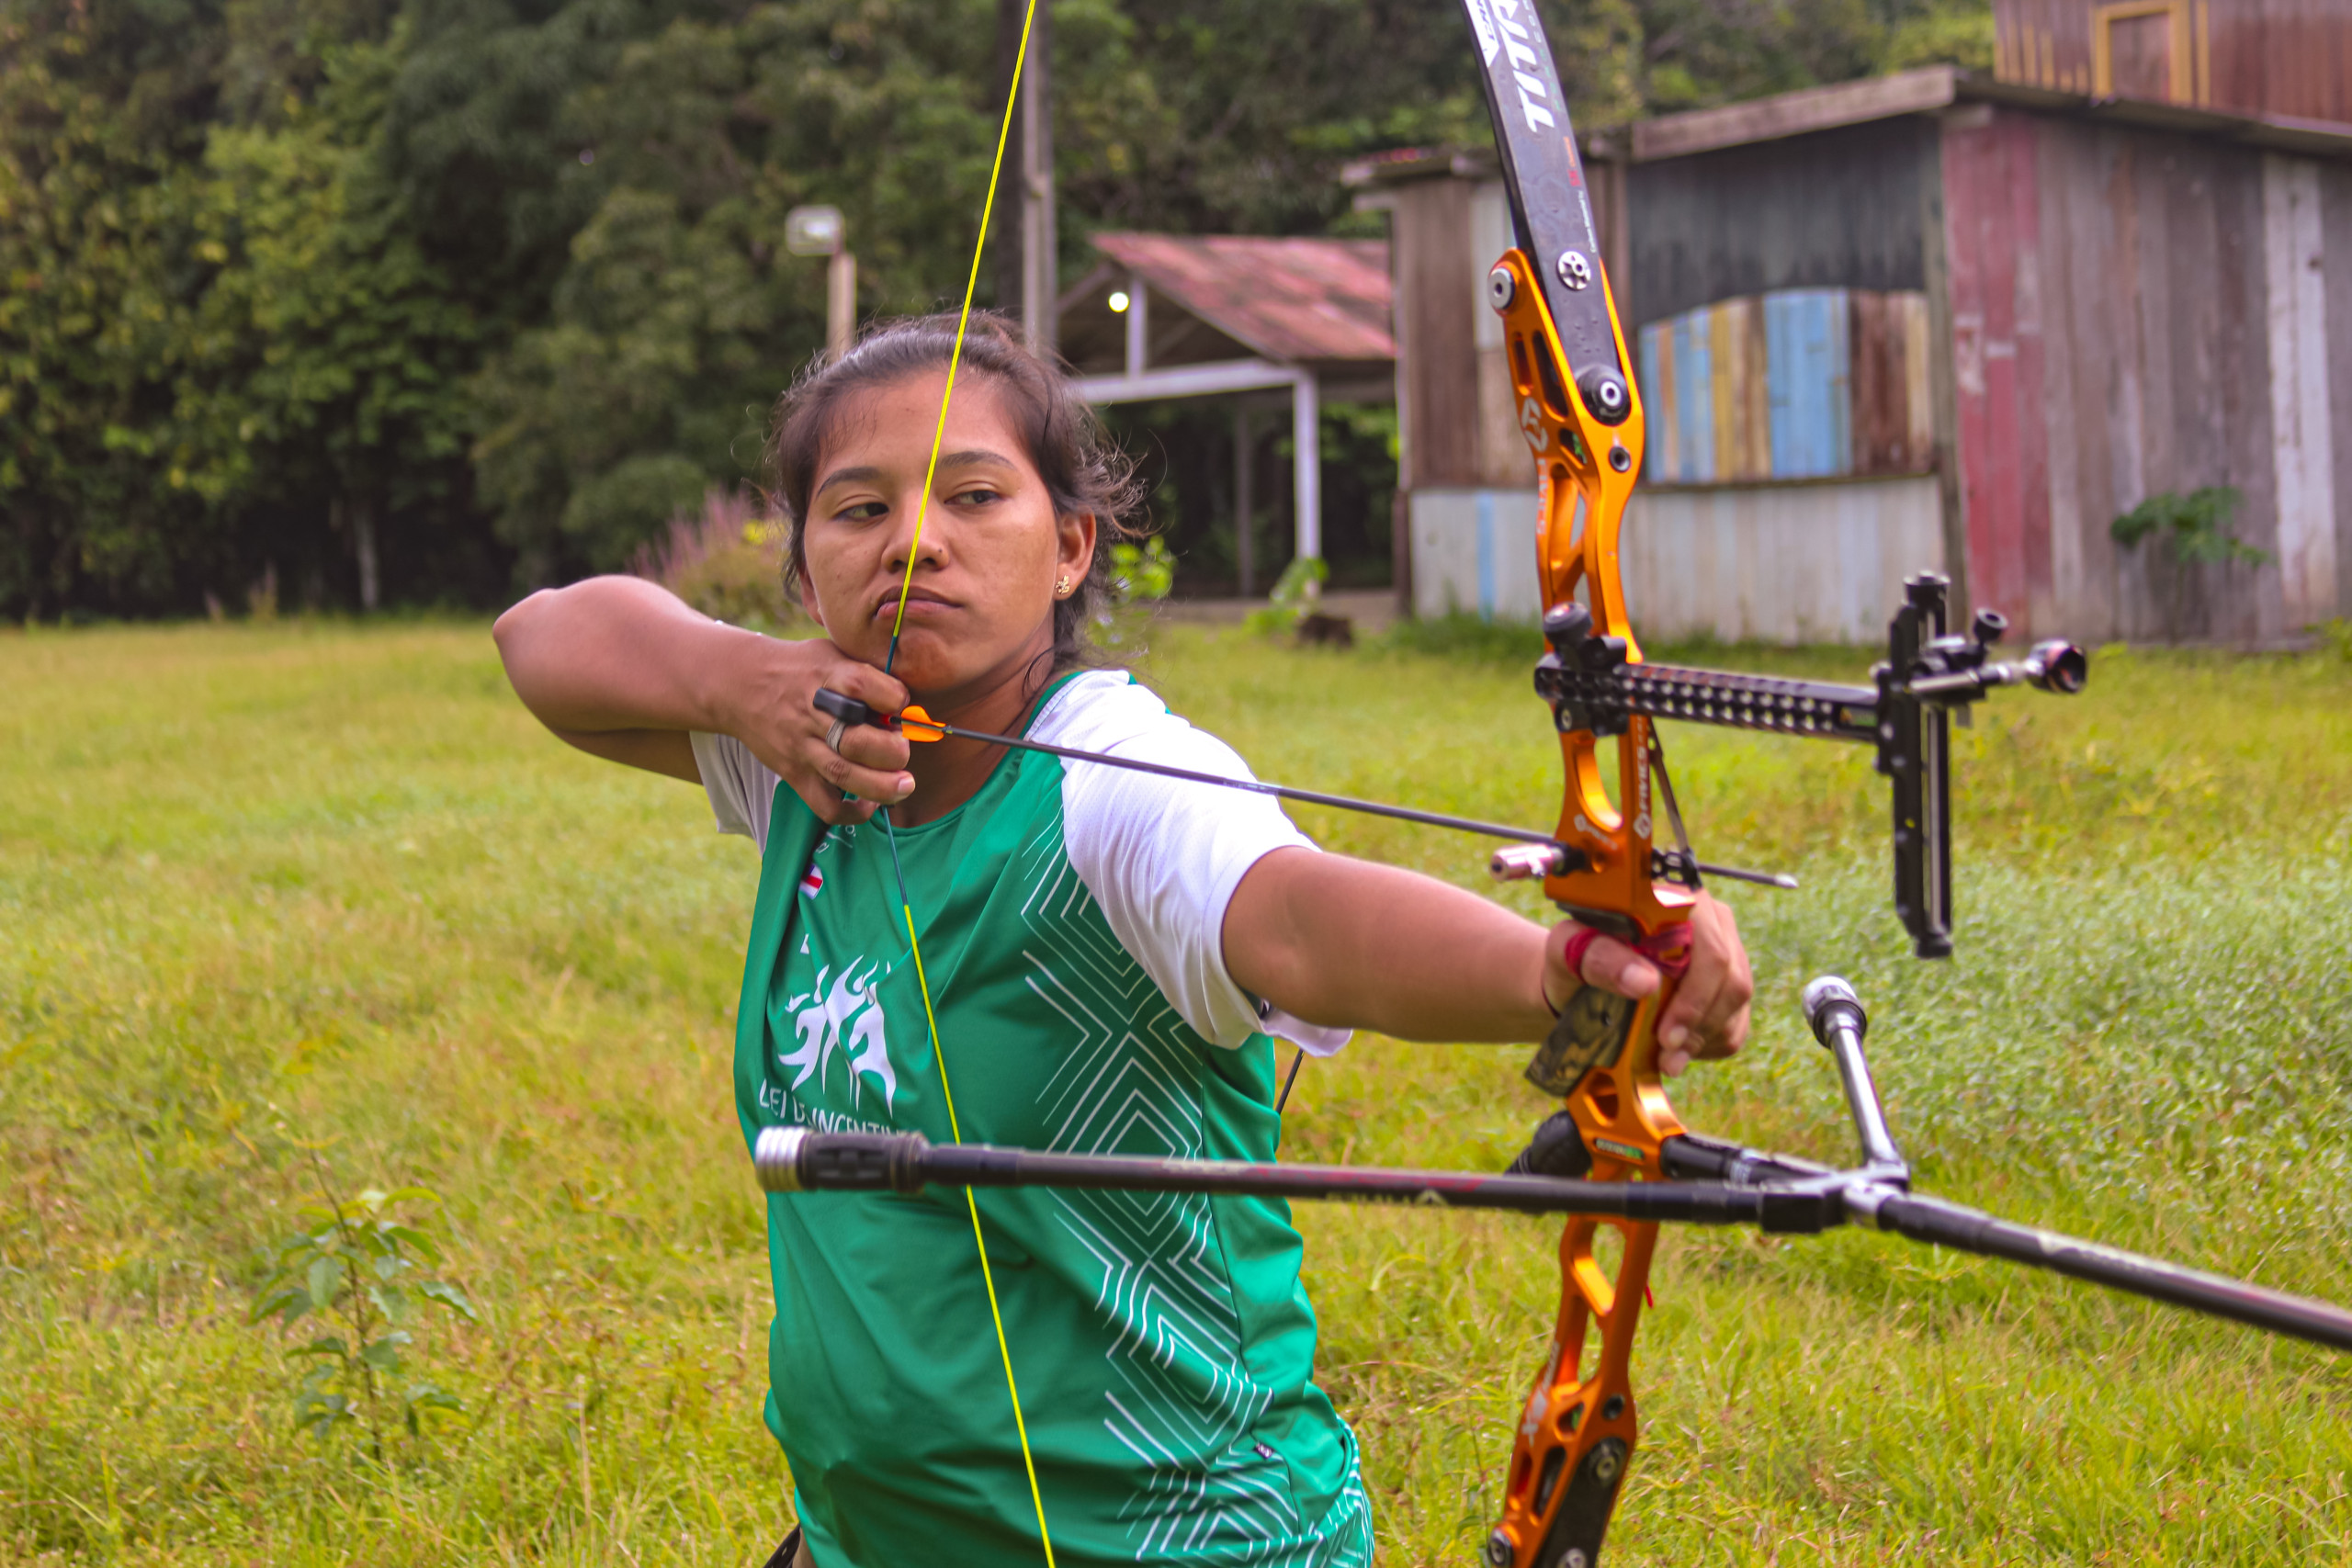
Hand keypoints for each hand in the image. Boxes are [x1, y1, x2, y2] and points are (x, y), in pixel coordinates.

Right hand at [717, 634, 915, 825]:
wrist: (740, 684)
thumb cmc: (800, 668)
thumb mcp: (831, 652)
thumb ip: (866, 669)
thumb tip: (909, 697)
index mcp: (826, 676)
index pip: (862, 685)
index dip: (893, 696)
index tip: (903, 702)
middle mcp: (813, 713)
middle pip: (856, 739)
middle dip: (892, 751)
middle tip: (904, 750)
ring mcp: (802, 746)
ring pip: (843, 774)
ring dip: (882, 786)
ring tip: (905, 785)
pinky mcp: (794, 773)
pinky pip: (824, 804)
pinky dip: (851, 812)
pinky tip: (870, 803)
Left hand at [1541, 893, 1752, 1076]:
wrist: (1578, 977)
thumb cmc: (1574, 956)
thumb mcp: (1569, 951)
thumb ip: (1600, 957)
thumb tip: (1644, 982)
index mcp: (1677, 898)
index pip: (1710, 948)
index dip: (1695, 997)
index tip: (1666, 1036)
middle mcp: (1711, 920)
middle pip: (1731, 979)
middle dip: (1698, 1026)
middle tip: (1666, 1058)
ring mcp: (1727, 951)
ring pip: (1736, 1003)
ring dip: (1702, 1039)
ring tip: (1665, 1061)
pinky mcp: (1728, 984)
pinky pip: (1737, 1022)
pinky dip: (1708, 1044)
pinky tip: (1677, 1050)